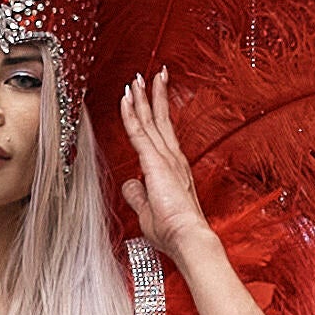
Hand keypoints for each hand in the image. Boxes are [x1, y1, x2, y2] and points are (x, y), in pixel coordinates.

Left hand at [116, 71, 216, 253]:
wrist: (188, 238)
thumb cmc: (173, 231)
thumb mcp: (148, 211)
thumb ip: (138, 195)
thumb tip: (130, 184)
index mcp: (173, 169)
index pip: (161, 135)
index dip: (155, 114)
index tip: (149, 98)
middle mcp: (172, 159)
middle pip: (160, 120)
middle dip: (153, 96)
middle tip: (150, 76)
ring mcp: (165, 158)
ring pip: (149, 120)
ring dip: (142, 97)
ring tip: (138, 78)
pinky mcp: (154, 162)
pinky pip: (139, 132)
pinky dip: (131, 113)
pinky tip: (126, 98)